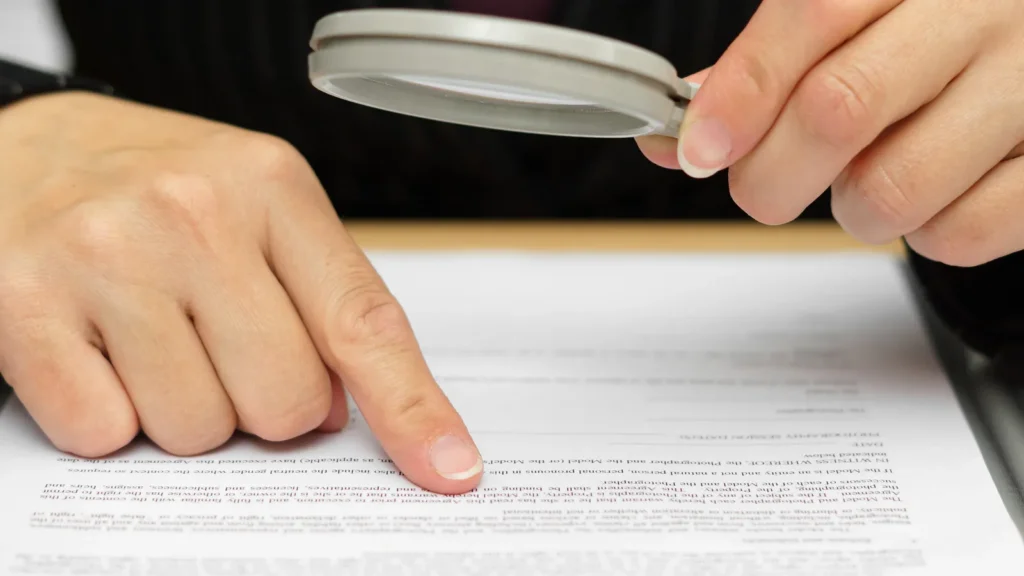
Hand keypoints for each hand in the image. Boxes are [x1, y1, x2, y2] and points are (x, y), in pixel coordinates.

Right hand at [0, 93, 481, 493]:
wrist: (21, 145)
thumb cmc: (155, 186)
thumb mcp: (255, 206)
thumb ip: (318, 298)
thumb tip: (350, 410)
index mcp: (271, 185)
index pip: (362, 321)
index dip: (412, 407)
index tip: (448, 467)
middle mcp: (191, 213)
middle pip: (284, 402)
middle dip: (262, 401)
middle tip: (220, 346)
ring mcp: (104, 257)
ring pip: (197, 430)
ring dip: (184, 406)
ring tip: (151, 335)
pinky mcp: (22, 306)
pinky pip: (104, 435)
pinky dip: (108, 414)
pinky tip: (97, 350)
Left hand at [638, 0, 1023, 265]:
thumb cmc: (940, 31)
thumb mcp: (858, 20)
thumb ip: (769, 68)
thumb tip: (682, 136)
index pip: (812, 15)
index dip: (742, 93)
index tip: (700, 150)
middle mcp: (981, 13)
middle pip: (839, 108)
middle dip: (770, 174)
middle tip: (764, 186)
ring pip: (891, 190)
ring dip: (854, 208)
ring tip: (874, 173)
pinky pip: (958, 233)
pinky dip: (925, 232)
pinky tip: (936, 191)